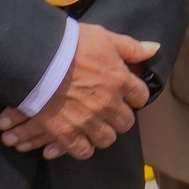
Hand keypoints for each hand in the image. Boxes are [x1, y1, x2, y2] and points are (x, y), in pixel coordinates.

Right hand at [0, 24, 155, 159]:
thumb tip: (154, 50)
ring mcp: (88, 120)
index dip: (133, 95)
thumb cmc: (70, 43)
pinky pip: (83, 151)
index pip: (141, 97)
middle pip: (126, 122)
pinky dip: (82, 147)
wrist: (35, 57)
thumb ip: (130, 47)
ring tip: (93, 126)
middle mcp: (108, 103)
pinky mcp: (66, 132)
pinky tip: (78, 139)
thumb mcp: (104, 37)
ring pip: (107, 139)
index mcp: (120, 80)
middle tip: (108, 111)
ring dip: (102, 133)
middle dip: (119, 117)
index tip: (125, 93)